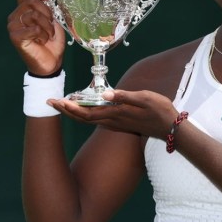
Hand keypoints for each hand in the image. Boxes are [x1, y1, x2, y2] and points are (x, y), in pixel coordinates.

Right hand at [7, 0, 64, 75]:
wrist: (51, 62)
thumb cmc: (51, 41)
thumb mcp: (52, 18)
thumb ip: (45, 2)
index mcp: (23, 9)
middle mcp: (15, 16)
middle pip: (31, 1)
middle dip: (47, 13)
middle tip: (51, 26)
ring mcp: (13, 26)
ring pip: (33, 14)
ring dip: (47, 26)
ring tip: (47, 35)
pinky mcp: (15, 37)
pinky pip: (33, 27)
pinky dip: (43, 34)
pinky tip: (41, 41)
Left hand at [47, 89, 177, 138]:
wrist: (171, 127)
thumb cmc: (160, 110)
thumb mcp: (145, 98)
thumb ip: (125, 96)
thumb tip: (105, 94)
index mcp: (116, 113)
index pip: (86, 112)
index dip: (70, 107)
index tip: (56, 100)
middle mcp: (112, 120)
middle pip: (83, 117)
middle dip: (65, 110)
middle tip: (50, 101)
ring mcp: (116, 123)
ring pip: (89, 119)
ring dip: (74, 113)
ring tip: (62, 105)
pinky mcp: (120, 123)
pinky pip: (96, 120)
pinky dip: (85, 115)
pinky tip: (83, 110)